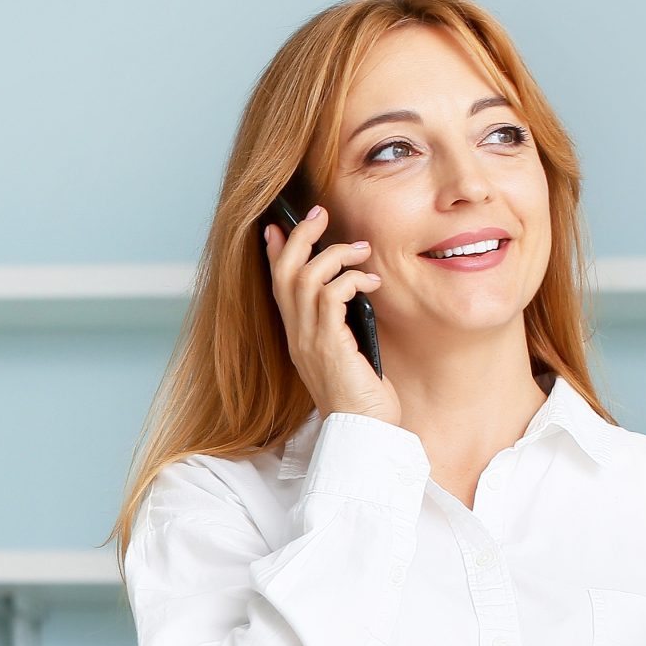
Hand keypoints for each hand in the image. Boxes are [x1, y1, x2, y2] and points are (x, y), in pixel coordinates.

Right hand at [262, 204, 399, 426]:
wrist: (363, 431)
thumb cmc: (362, 396)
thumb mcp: (348, 352)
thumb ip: (342, 324)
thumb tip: (353, 292)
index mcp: (298, 337)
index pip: (277, 286)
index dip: (274, 253)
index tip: (276, 227)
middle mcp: (297, 335)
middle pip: (285, 272)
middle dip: (300, 236)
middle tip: (320, 214)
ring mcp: (310, 340)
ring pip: (307, 277)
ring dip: (336, 254)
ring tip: (362, 250)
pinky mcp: (330, 344)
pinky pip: (332, 295)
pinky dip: (351, 279)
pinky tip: (371, 282)